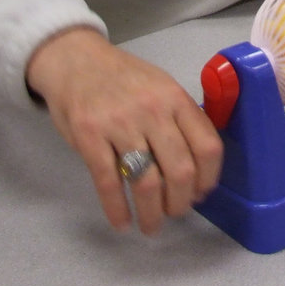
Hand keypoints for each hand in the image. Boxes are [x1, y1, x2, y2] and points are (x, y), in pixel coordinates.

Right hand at [26, 27, 223, 235]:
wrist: (75, 59)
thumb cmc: (122, 78)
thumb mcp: (160, 86)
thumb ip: (180, 118)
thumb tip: (197, 167)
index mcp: (175, 98)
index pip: (208, 147)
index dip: (208, 179)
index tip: (200, 193)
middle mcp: (152, 110)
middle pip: (180, 171)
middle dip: (181, 202)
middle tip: (174, 212)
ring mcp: (119, 123)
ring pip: (147, 182)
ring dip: (152, 214)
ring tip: (151, 226)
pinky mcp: (89, 136)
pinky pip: (109, 183)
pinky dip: (117, 210)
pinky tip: (121, 222)